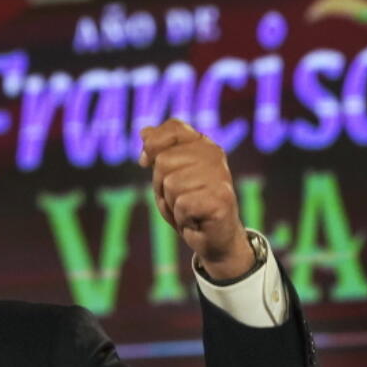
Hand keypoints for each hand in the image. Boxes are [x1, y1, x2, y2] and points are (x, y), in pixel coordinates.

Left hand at [138, 119, 253, 280]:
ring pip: (170, 184)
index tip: (148, 161)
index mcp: (203, 144)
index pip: (173, 128)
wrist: (212, 238)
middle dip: (161, 185)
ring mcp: (220, 177)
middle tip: (179, 197)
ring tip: (187, 208)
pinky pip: (181, 204)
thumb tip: (144, 131)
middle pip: (164, 161)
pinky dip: (181, 216)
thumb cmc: (188, 203)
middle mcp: (214, 155)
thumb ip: (158, 151)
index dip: (154, 146)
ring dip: (171, 202)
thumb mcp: (167, 174)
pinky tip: (195, 219)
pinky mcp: (221, 200)